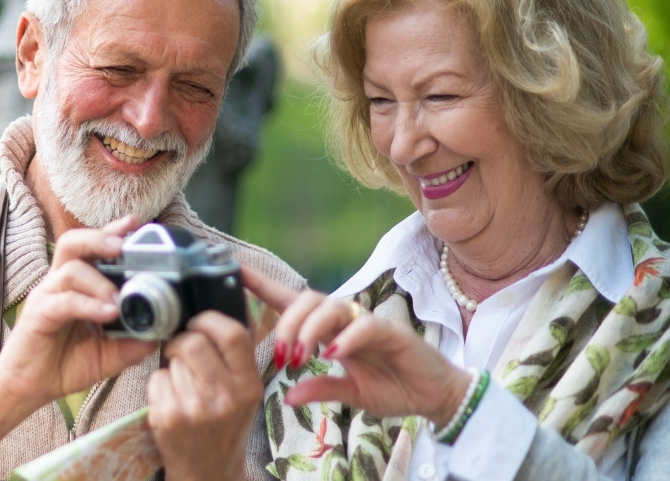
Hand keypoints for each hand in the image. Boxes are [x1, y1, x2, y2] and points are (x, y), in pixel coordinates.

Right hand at [0, 216, 158, 411]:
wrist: (28, 388)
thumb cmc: (64, 365)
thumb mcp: (108, 355)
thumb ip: (133, 342)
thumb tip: (163, 333)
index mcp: (77, 286)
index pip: (92, 248)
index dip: (112, 231)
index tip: (135, 223)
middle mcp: (59, 284)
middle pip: (73, 242)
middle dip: (99, 238)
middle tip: (122, 246)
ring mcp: (46, 297)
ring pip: (70, 269)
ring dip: (99, 280)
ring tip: (118, 299)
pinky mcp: (38, 315)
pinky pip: (64, 301)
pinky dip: (88, 304)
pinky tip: (107, 313)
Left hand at [148, 311, 261, 479]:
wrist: (208, 471)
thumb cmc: (224, 428)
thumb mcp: (244, 395)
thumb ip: (236, 359)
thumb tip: (218, 311)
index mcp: (249, 385)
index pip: (233, 334)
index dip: (210, 319)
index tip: (198, 322)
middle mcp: (225, 396)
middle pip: (194, 342)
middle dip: (181, 341)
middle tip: (180, 352)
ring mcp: (194, 407)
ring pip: (171, 360)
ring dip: (171, 366)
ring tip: (181, 386)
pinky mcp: (168, 416)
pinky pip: (155, 379)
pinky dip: (157, 385)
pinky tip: (169, 401)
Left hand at [243, 267, 471, 425]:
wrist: (434, 396)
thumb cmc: (392, 387)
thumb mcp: (349, 393)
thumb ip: (319, 389)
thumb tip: (288, 396)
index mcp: (329, 331)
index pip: (292, 302)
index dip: (264, 286)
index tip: (236, 272)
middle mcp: (345, 320)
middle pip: (307, 300)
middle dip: (288, 324)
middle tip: (284, 356)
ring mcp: (368, 322)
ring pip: (331, 307)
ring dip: (310, 330)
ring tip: (302, 356)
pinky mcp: (392, 332)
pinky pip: (364, 325)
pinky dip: (346, 338)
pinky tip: (333, 353)